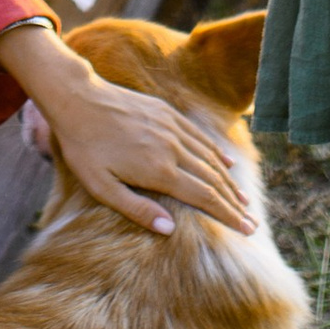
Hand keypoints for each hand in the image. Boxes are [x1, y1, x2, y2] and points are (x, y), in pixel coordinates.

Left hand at [0, 23, 252, 236]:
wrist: (77, 98)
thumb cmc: (84, 148)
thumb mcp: (101, 186)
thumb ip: (136, 209)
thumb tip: (170, 230)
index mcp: (159, 170)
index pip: (204, 197)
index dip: (228, 215)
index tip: (246, 230)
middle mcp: (172, 147)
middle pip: (213, 179)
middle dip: (234, 203)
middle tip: (252, 222)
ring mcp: (171, 127)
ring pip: (210, 158)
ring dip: (229, 181)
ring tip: (242, 200)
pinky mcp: (166, 112)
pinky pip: (199, 136)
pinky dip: (215, 152)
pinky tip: (226, 162)